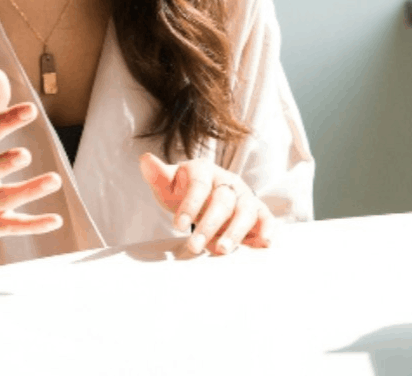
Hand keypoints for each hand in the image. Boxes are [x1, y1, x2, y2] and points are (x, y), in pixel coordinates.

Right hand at [0, 69, 62, 277]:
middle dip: (5, 162)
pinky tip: (56, 220)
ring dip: (29, 191)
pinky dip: (33, 225)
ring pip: (4, 199)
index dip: (7, 120)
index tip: (30, 109)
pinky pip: (12, 227)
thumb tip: (0, 73)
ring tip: (55, 180)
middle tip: (25, 155)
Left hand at [139, 153, 274, 255]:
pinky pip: (265, 218)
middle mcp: (228, 181)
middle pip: (222, 200)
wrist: (207, 193)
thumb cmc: (185, 190)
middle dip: (209, 225)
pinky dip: (266, 230)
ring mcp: (244, 196)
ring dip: (235, 231)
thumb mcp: (169, 184)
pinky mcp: (257, 211)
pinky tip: (263, 244)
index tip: (178, 226)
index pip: (199, 185)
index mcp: (205, 171)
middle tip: (194, 247)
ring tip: (221, 251)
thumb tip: (145, 159)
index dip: (190, 204)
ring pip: (245, 211)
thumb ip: (158, 176)